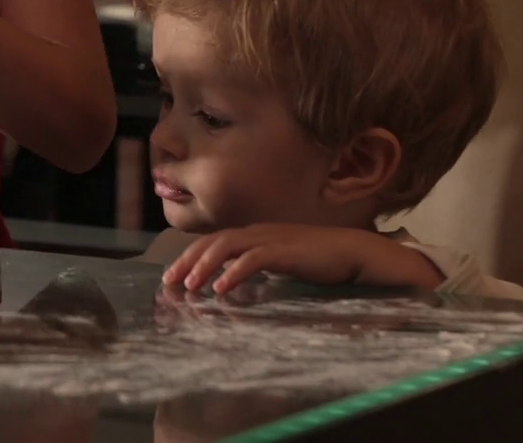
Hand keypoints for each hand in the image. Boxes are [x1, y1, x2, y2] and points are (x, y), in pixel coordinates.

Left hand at [163, 224, 444, 295]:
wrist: (354, 251)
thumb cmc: (319, 259)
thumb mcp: (281, 262)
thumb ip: (258, 265)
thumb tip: (235, 280)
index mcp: (255, 234)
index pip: (213, 242)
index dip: (190, 257)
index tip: (172, 277)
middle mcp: (258, 232)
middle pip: (212, 242)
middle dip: (187, 261)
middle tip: (169, 282)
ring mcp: (271, 239)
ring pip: (226, 247)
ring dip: (204, 266)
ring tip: (189, 287)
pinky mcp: (285, 251)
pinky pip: (252, 260)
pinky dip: (233, 273)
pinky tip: (220, 289)